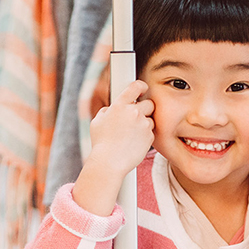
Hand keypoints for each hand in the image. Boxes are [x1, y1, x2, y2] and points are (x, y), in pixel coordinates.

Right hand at [72, 80, 153, 215]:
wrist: (109, 163)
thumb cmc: (101, 143)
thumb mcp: (97, 122)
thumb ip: (106, 111)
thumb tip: (111, 109)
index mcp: (120, 105)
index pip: (136, 86)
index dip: (141, 86)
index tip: (143, 89)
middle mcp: (134, 112)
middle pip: (149, 103)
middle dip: (144, 108)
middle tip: (136, 116)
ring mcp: (143, 124)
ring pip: (150, 119)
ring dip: (144, 124)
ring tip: (131, 135)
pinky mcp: (150, 136)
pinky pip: (151, 132)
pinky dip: (145, 136)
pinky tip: (134, 142)